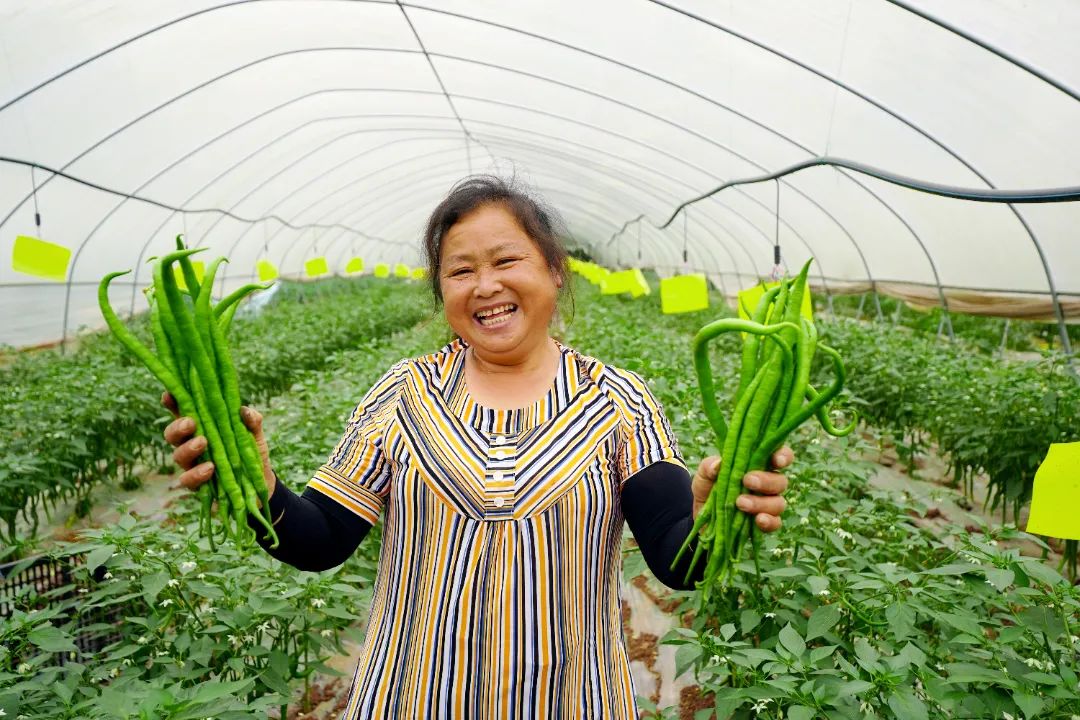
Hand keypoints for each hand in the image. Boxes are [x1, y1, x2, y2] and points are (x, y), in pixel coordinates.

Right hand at [161, 391, 275, 497]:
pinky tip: (209, 468)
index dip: (172, 402)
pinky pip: (187, 479)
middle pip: (172, 433)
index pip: (182, 412)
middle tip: (190, 423)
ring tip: (203, 443)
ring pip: (177, 455)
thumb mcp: (254, 434)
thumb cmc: (251, 452)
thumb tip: (244, 410)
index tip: (169, 395)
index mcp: (202, 426)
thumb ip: (251, 421)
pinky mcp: (197, 484)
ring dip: (188, 449)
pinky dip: (196, 473)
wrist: (258, 484)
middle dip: (177, 427)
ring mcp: (192, 464)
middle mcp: (191, 444)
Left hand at [691, 446, 792, 531]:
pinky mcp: (763, 524)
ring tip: (740, 503)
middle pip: (781, 481)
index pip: (778, 457)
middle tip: (747, 481)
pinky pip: (775, 523)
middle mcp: (767, 485)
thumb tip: (718, 464)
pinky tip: (758, 520)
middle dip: (766, 481)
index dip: (784, 456)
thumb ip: (709, 466)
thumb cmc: (707, 489)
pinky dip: (768, 521)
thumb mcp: (703, 475)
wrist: (700, 517)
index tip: (777, 460)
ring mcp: (767, 505)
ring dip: (762, 503)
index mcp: (757, 466)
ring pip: (779, 503)